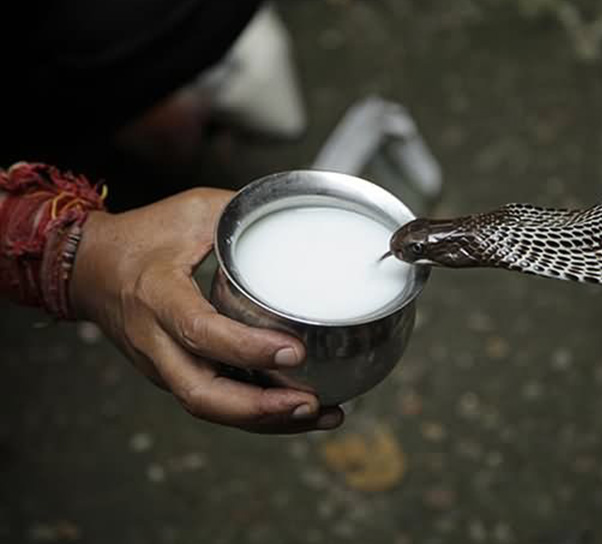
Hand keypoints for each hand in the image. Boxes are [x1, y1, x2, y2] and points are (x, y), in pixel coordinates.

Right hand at [70, 188, 342, 432]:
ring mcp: (161, 366)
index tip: (294, 351)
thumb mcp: (193, 211)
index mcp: (158, 295)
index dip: (247, 348)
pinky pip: (215, 404)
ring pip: (211, 408)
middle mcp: (155, 341)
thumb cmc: (143, 237)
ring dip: (267, 420)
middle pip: (201, 394)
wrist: (90, 270)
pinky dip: (258, 415)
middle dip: (260, 407)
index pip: (200, 331)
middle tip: (312, 401)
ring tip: (323, 413)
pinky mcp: (173, 376)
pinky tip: (300, 413)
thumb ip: (242, 215)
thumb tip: (298, 217)